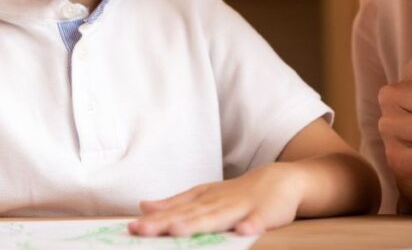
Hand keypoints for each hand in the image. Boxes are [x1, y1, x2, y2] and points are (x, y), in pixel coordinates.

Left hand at [128, 163, 303, 236]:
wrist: (280, 180)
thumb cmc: (236, 194)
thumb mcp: (204, 196)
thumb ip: (175, 203)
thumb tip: (143, 206)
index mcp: (203, 200)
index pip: (175, 211)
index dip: (154, 219)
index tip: (132, 227)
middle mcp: (218, 203)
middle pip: (190, 215)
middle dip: (166, 223)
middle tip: (142, 230)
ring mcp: (241, 208)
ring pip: (218, 217)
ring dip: (198, 224)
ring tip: (178, 231)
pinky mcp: (265, 214)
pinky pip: (258, 221)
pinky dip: (251, 225)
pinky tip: (243, 231)